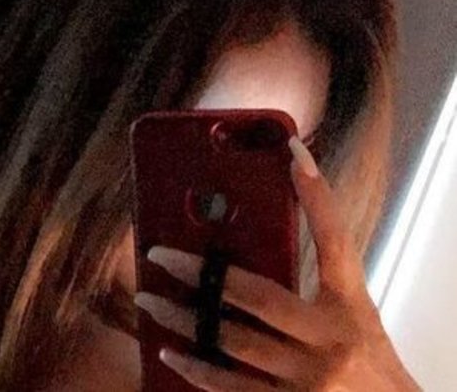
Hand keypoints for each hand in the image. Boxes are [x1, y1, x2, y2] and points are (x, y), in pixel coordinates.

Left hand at [134, 137, 420, 390]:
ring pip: (231, 341)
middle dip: (201, 271)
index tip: (291, 149)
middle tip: (159, 252)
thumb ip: (314, 272)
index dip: (316, 193)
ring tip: (149, 297)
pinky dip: (196, 369)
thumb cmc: (368, 351)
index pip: (334, 236)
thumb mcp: (351, 305)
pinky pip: (230, 389)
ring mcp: (306, 379)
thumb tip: (261, 234)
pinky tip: (167, 351)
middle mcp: (329, 338)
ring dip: (184, 317)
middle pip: (255, 294)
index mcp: (349, 301)